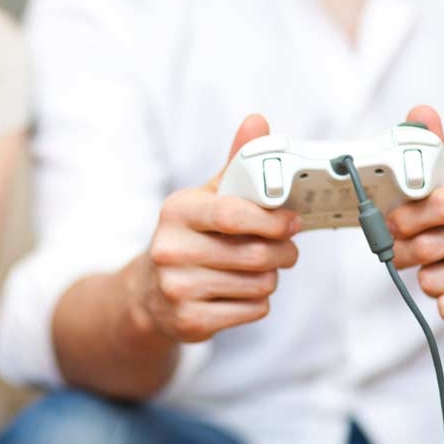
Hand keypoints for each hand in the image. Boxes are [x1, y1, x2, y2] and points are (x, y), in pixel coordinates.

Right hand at [134, 115, 300, 342]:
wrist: (150, 292)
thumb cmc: (190, 238)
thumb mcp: (205, 199)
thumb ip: (236, 164)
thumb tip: (258, 121)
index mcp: (177, 211)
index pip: (233, 214)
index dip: (272, 220)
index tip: (293, 222)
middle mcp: (170, 250)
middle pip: (255, 255)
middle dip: (284, 252)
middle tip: (288, 250)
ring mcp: (177, 289)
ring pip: (259, 284)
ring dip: (270, 277)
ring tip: (260, 270)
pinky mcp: (190, 321)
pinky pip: (253, 310)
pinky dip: (258, 302)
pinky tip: (242, 293)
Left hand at [387, 106, 443, 334]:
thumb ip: (434, 154)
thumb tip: (420, 112)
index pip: (440, 202)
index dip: (406, 217)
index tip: (394, 224)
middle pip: (428, 247)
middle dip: (405, 252)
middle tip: (406, 251)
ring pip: (434, 281)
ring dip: (426, 278)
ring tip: (443, 270)